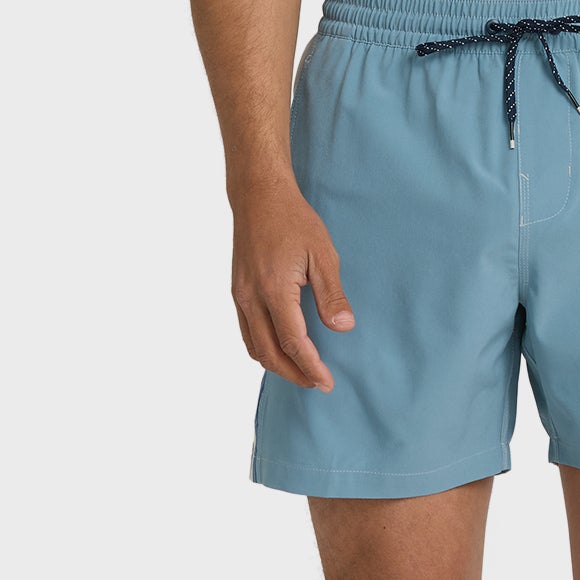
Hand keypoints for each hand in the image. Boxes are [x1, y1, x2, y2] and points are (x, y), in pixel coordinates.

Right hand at [231, 179, 354, 389]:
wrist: (258, 196)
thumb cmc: (293, 220)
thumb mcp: (322, 254)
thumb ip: (331, 294)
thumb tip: (343, 327)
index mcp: (275, 289)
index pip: (292, 341)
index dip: (310, 366)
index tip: (326, 382)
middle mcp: (251, 297)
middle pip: (269, 353)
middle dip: (294, 373)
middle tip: (317, 384)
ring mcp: (240, 295)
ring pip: (254, 346)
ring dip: (277, 365)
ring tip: (301, 372)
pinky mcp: (237, 291)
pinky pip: (246, 332)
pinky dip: (262, 349)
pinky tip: (280, 349)